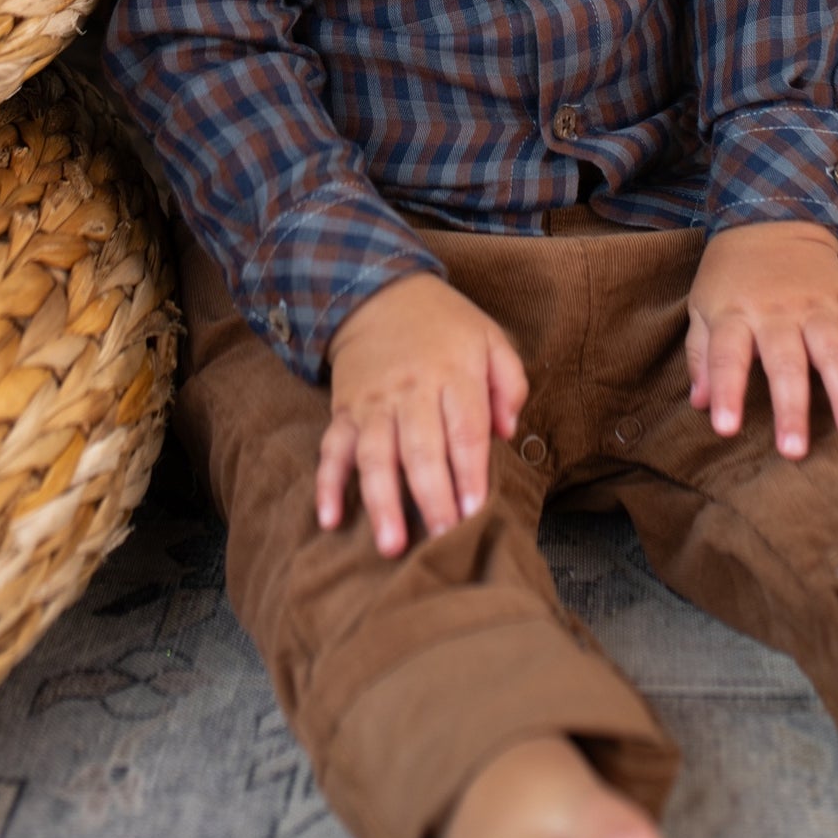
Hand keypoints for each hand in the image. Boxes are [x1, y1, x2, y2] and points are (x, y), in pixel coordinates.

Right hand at [318, 272, 528, 558]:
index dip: (471, 473)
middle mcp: (411, 390)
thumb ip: (510, 383)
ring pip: (375, 455)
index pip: (465, 429)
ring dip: (382, 501)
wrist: (379, 291)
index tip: (475, 512)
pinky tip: (329, 519)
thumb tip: (508, 432)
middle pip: (421, 449)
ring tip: (391, 545)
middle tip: (441, 541)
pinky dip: (327, 484)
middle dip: (432, 498)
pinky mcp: (344, 410)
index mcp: (453, 373)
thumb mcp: (490, 338)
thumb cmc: (445, 325)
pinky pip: (332, 449)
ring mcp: (373, 402)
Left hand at [686, 219, 837, 455]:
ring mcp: (816, 307)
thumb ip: (702, 355)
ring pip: (833, 351)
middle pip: (785, 362)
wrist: (768, 221)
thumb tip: (700, 404)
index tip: (725, 428)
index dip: (726, 391)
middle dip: (791, 407)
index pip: (726, 356)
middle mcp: (777, 312)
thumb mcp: (703, 308)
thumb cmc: (730, 278)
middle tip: (795, 452)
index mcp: (735, 314)